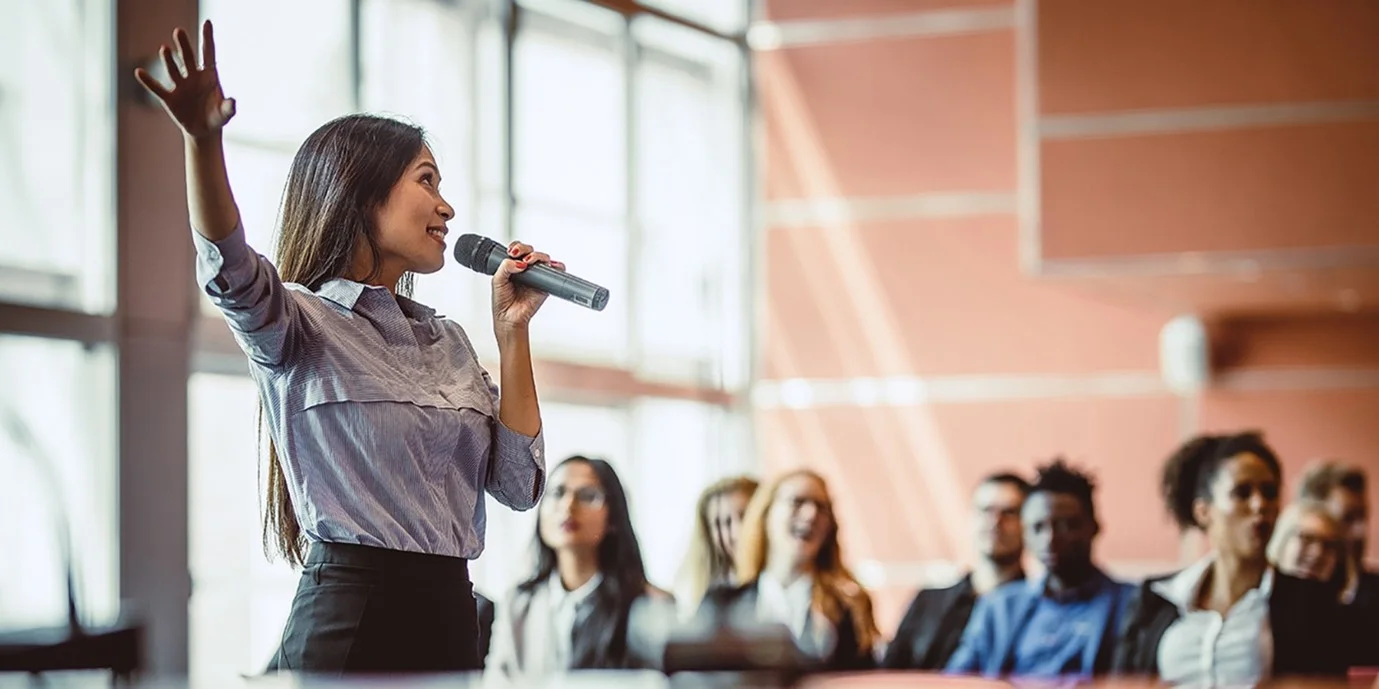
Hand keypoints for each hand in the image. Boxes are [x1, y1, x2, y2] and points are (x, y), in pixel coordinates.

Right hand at [134, 21, 235, 139]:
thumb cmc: (216, 117)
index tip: (207, 23)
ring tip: (164, 49)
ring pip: (173, 70)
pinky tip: (139, 72)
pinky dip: (148, 81)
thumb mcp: (225, 114)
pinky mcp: (169, 99)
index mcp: (209, 76)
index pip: (208, 53)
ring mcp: (180, 86)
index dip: (208, 38)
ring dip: (168, 60)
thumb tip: (232, 102)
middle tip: (178, 31)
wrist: (204, 131)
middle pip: (189, 58)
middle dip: (184, 46)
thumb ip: (229, 108)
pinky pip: (157, 88)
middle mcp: (193, 77)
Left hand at [491, 241, 563, 330]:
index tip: (511, 252)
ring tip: (529, 263)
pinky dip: (557, 266)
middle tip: (520, 257)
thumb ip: (505, 267)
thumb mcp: (497, 280)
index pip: (517, 249)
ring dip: (538, 256)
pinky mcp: (546, 284)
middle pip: (530, 250)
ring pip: (543, 258)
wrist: (509, 317)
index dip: (516, 247)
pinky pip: (555, 272)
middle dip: (525, 249)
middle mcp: (526, 269)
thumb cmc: (502, 300)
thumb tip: (519, 263)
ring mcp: (537, 276)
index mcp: (513, 265)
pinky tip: (549, 266)